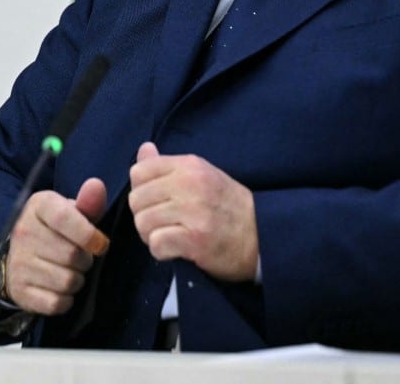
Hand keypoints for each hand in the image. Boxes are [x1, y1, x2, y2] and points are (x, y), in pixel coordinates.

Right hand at [4, 177, 109, 314]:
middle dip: (85, 260)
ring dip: (77, 280)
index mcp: (38, 207)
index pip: (64, 218)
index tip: (101, 245)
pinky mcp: (20, 291)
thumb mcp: (69, 212)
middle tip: (80, 258)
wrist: (16, 256)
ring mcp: (19, 263)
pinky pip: (56, 303)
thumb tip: (97, 186)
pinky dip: (66, 300)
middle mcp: (23, 232)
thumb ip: (88, 203)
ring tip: (70, 272)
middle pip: (72, 255)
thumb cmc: (53, 231)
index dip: (89, 234)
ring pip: (67, 281)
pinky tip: (59, 288)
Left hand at [127, 142, 257, 280]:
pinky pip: (156, 244)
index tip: (157, 201)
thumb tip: (144, 148)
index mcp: (190, 165)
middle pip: (136, 200)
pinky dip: (162, 251)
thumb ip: (168, 166)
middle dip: (145, 216)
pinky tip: (178, 249)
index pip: (139, 172)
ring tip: (172, 236)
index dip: (142, 190)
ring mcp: (193, 212)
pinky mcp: (195, 240)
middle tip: (165, 224)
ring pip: (142, 223)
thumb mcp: (202, 176)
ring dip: (152, 235)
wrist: (263, 237)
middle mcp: (190, 184)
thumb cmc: (229, 206)